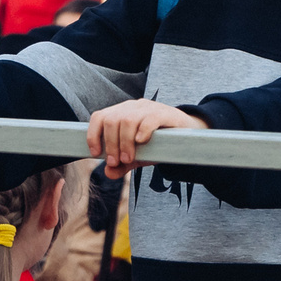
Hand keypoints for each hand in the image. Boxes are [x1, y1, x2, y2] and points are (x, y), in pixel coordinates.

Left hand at [87, 99, 205, 176]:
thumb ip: (122, 164)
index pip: (99, 117)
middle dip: (110, 144)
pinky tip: (141, 142)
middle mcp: (132, 107)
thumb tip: (108, 172)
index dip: (93, 134)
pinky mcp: (164, 113)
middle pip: (112, 120)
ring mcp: (149, 108)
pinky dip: (142, 131)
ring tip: (129, 159)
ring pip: (127, 120)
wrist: (187, 135)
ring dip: (124, 143)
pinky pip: (149, 118)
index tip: (96, 153)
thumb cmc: (158, 143)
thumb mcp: (138, 156)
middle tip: (116, 162)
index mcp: (121, 113)